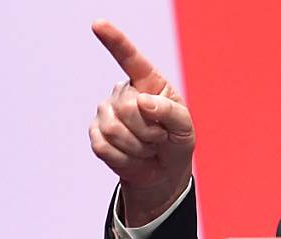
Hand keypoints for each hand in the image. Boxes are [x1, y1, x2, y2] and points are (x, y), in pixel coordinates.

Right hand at [89, 20, 194, 226]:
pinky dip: (126, 158)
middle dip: (149, 130)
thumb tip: (143, 101)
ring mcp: (106, 112)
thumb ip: (170, 112)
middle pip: (127, 107)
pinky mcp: (96, 133)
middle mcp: (123, 92)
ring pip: (114, 129)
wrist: (163, 172)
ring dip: (139, 146)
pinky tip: (133, 156)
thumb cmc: (176, 142)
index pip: (130, 58)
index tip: (99, 24)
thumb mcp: (184, 128)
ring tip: (147, 147)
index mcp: (148, 82)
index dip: (115, 40)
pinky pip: (105, 146)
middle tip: (159, 137)